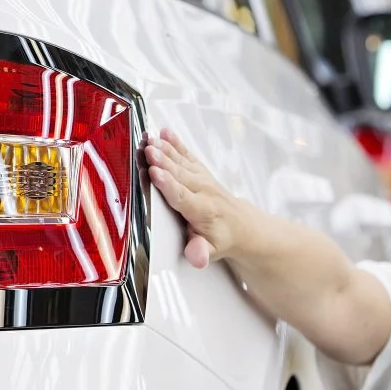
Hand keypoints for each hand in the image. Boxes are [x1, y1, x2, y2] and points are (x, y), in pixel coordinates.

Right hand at [144, 128, 248, 268]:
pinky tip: (165, 132)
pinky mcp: (199, 171)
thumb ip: (201, 252)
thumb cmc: (222, 237)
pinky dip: (176, 143)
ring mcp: (202, 178)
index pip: (182, 196)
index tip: (155, 173)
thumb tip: (196, 256)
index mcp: (202, 211)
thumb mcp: (212, 251)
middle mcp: (203, 191)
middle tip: (148, 150)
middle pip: (179, 174)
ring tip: (151, 139)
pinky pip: (186, 154)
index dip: (168, 184)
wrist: (242, 225)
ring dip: (165, 150)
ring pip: (181, 162)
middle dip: (163, 161)